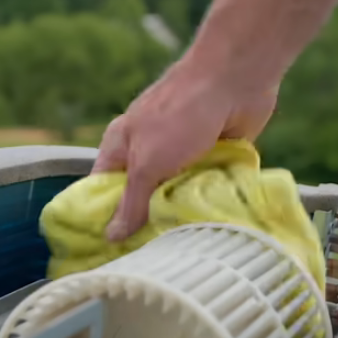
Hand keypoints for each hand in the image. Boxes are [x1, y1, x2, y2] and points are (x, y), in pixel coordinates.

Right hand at [92, 58, 278, 240]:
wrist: (235, 79)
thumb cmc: (181, 114)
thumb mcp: (147, 164)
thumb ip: (131, 201)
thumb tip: (112, 237)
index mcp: (121, 147)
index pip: (102, 191)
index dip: (103, 220)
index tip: (109, 253)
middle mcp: (148, 152)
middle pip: (140, 199)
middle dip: (146, 223)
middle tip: (149, 257)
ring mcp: (181, 156)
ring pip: (174, 197)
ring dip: (180, 215)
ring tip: (182, 245)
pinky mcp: (212, 158)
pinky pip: (204, 190)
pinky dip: (207, 203)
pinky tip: (210, 225)